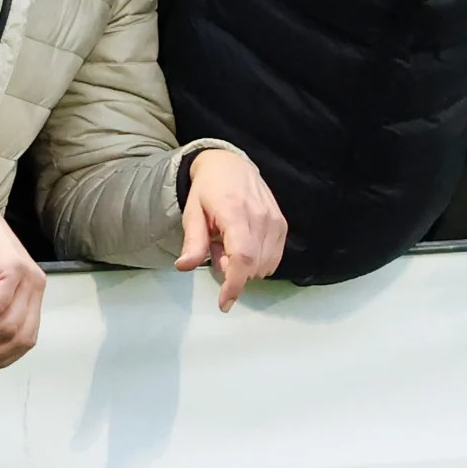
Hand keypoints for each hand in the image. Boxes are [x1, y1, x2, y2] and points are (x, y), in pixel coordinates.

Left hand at [174, 147, 284, 310]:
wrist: (229, 165)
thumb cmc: (207, 190)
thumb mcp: (192, 213)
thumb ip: (192, 241)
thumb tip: (184, 266)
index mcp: (235, 211)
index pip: (242, 256)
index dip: (234, 284)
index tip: (225, 302)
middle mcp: (260, 216)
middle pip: (253, 265)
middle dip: (232, 272)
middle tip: (216, 252)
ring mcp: (275, 220)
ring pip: (265, 265)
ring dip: (245, 267)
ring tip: (229, 245)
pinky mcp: (282, 224)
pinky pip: (274, 258)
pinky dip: (257, 261)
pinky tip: (244, 244)